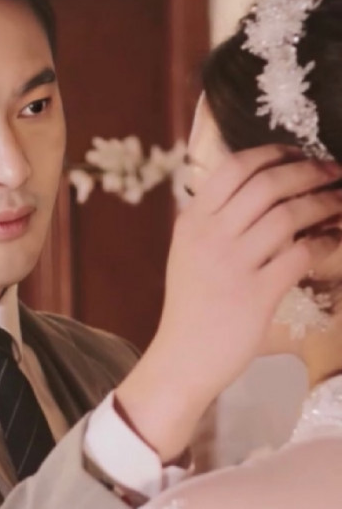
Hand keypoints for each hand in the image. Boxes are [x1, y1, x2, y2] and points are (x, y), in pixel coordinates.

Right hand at [116, 145, 341, 460]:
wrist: (183, 356)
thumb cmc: (190, 304)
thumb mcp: (187, 253)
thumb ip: (212, 220)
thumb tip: (254, 189)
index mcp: (191, 221)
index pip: (233, 168)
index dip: (272, 153)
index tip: (297, 153)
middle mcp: (209, 236)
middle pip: (267, 184)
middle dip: (309, 171)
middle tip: (333, 172)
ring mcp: (231, 264)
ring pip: (289, 215)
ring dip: (325, 204)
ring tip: (341, 203)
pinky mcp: (256, 294)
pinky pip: (301, 254)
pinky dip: (326, 241)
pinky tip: (335, 239)